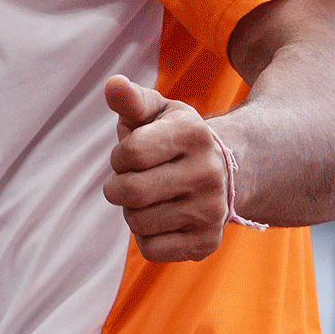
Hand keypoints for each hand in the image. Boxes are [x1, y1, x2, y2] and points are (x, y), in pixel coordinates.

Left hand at [102, 74, 228, 262]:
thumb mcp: (156, 112)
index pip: (132, 152)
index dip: (120, 155)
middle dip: (118, 186)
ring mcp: (210, 211)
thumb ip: (130, 100)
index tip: (129, 154)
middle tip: (131, 179)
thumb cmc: (173, 136)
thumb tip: (112, 84)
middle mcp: (208, 173)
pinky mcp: (207, 243)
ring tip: (150, 197)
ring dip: (131, 211)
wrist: (222, 170)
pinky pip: (150, 249)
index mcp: (193, 133)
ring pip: (138, 222)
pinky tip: (161, 218)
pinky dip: (145, 236)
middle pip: (131, 192)